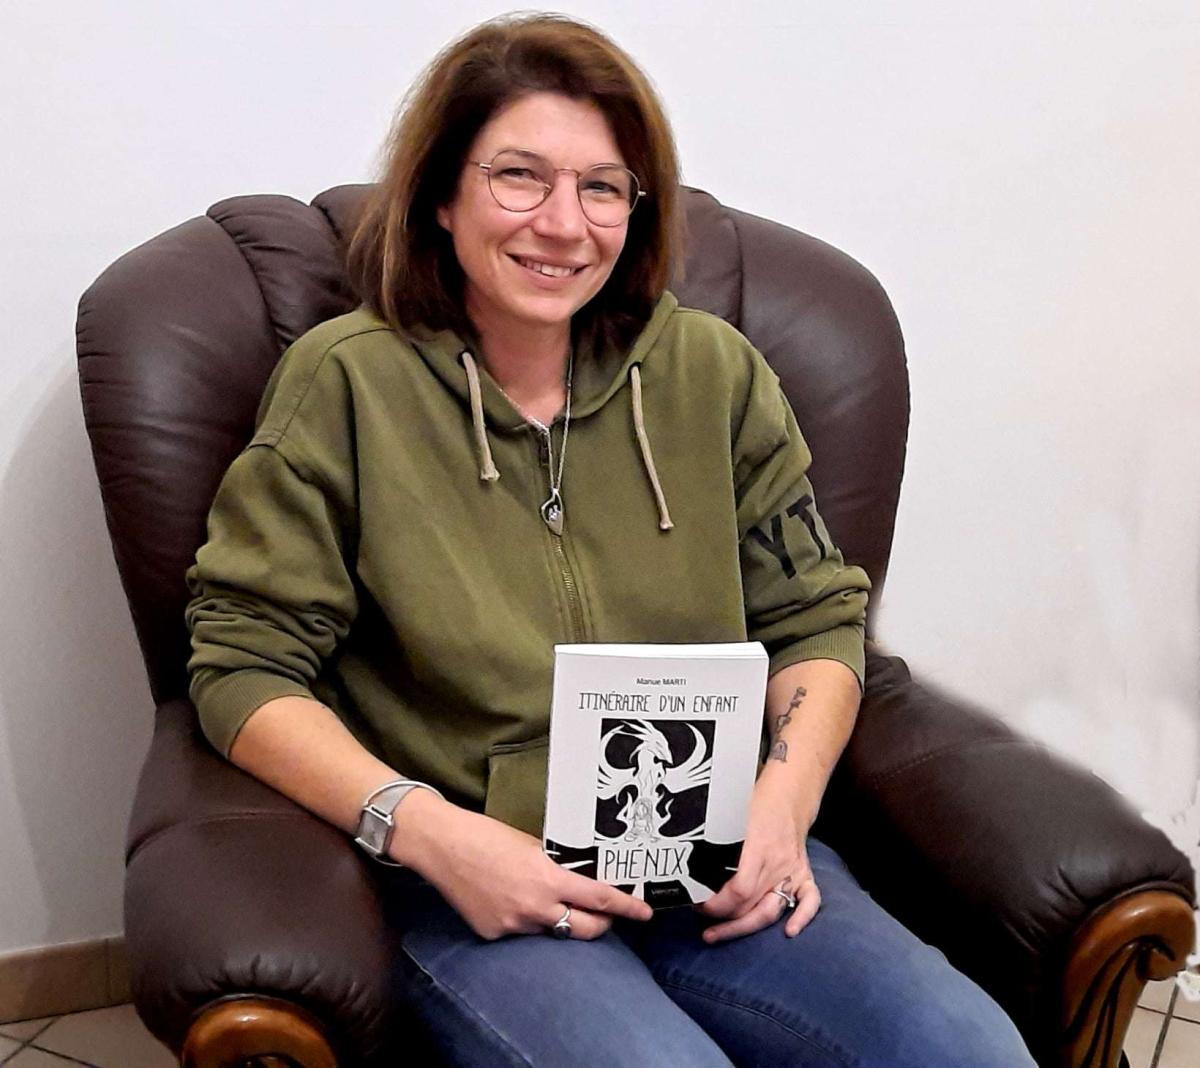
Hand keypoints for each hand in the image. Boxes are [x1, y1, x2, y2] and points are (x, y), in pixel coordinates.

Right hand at [396, 796, 652, 940]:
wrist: (441, 846)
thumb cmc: (487, 835)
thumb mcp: (532, 843)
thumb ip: (557, 864)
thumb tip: (580, 874)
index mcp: (548, 878)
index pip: (600, 898)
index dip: (626, 907)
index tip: (645, 912)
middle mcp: (535, 907)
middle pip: (586, 929)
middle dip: (602, 924)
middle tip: (607, 915)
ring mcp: (513, 925)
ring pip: (552, 931)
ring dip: (559, 920)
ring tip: (547, 899)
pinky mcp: (494, 935)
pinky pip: (522, 933)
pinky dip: (525, 920)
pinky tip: (509, 900)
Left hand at [696, 775, 820, 942]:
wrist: (787, 793)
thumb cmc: (755, 803)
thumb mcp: (728, 816)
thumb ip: (713, 840)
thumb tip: (685, 863)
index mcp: (757, 847)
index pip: (739, 891)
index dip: (716, 904)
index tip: (698, 903)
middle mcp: (776, 863)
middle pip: (751, 906)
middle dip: (723, 918)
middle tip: (701, 918)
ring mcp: (792, 870)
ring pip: (772, 910)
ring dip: (745, 927)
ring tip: (720, 933)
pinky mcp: (804, 873)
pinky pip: (810, 901)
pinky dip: (802, 918)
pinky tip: (789, 932)